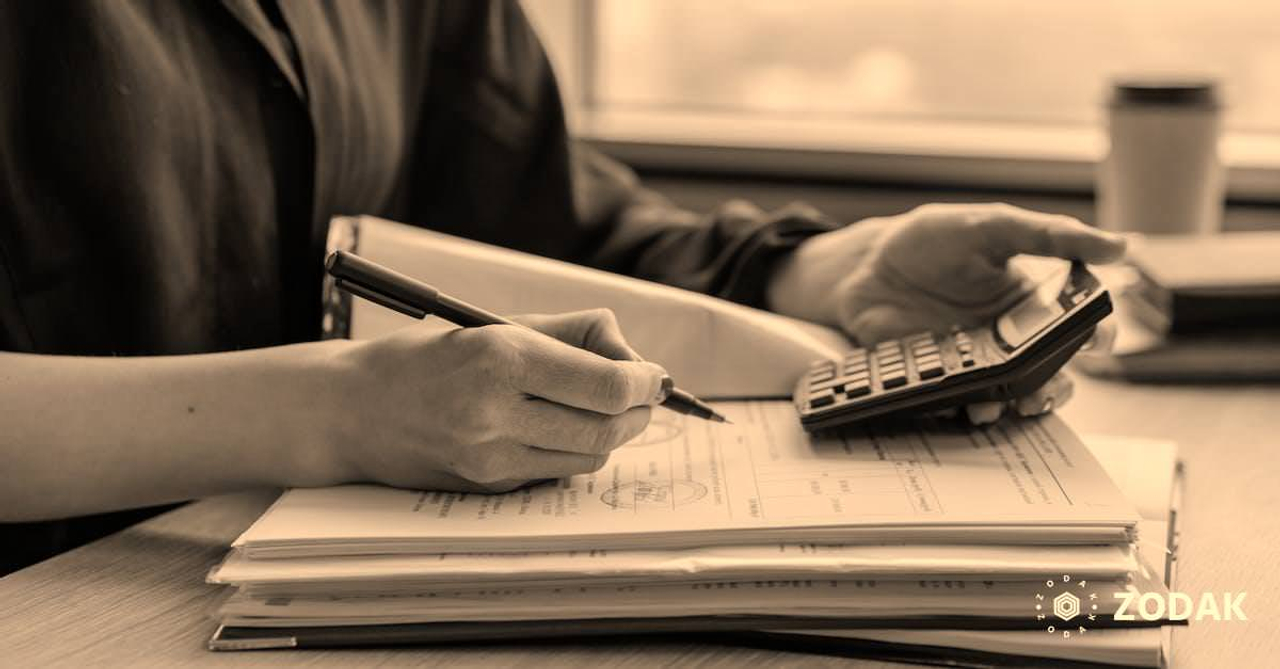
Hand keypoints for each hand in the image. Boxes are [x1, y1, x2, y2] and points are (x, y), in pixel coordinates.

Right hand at [319, 309, 666, 492]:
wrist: (354, 409)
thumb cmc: (432, 356)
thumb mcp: (500, 325)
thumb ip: (573, 334)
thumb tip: (634, 356)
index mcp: (502, 359)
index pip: (607, 386)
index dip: (645, 383)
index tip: (654, 377)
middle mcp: (496, 413)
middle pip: (607, 429)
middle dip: (638, 412)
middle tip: (643, 396)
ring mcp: (490, 457)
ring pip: (588, 456)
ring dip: (612, 434)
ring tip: (605, 410)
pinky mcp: (487, 486)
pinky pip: (556, 472)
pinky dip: (574, 451)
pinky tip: (561, 428)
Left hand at [767, 203, 1126, 422]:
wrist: (865, 267)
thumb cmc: (932, 240)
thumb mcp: (991, 225)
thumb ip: (1048, 234)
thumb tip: (1119, 244)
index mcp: (1033, 300)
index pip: (1081, 325)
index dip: (1098, 336)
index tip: (1095, 342)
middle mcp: (1011, 337)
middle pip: (1053, 372)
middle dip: (1059, 386)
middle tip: (1048, 387)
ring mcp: (977, 361)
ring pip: (1015, 395)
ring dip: (1020, 405)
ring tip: (1015, 404)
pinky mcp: (943, 379)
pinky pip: (965, 403)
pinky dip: (970, 409)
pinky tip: (967, 405)